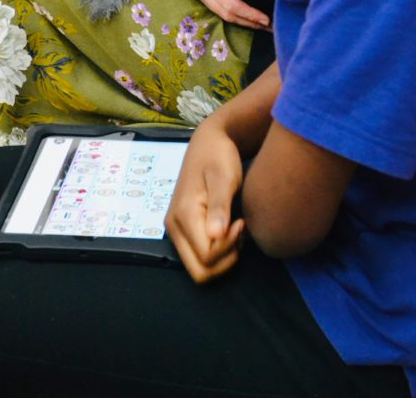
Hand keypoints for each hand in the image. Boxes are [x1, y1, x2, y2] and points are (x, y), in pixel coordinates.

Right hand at [165, 0, 269, 28]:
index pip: (230, 4)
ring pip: (219, 11)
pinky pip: (214, 4)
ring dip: (240, 19)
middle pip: (225, 13)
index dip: (249, 15)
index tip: (267, 19)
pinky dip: (231, 11)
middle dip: (248, 22)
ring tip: (259, 22)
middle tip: (270, 27)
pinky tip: (243, 11)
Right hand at [165, 118, 244, 282]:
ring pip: (199, 268)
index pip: (207, 257)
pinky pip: (199, 256)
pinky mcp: (182, 229)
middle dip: (226, 260)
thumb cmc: (219, 156)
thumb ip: (220, 206)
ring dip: (223, 257)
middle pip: (199, 272)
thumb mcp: (224, 177)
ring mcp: (176, 229)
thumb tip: (217, 235)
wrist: (208, 142)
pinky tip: (230, 229)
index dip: (229, 248)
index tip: (241, 223)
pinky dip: (218, 252)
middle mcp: (174, 226)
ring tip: (237, 229)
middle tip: (240, 231)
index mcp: (183, 214)